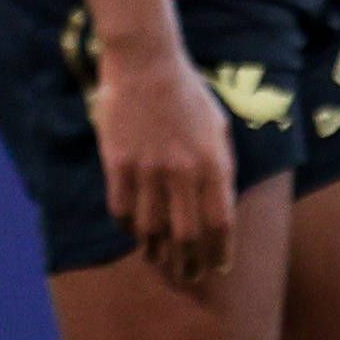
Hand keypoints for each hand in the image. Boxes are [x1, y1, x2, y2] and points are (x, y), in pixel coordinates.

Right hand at [92, 37, 236, 292]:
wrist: (146, 62)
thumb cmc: (188, 91)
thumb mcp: (219, 127)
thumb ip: (221, 166)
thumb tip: (217, 202)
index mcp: (213, 163)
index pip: (220, 222)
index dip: (219, 251)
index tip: (218, 268)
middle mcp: (182, 172)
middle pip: (187, 234)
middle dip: (189, 263)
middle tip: (188, 277)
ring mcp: (147, 169)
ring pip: (151, 227)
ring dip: (156, 251)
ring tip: (159, 261)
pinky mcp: (117, 162)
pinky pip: (120, 207)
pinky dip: (126, 226)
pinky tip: (131, 231)